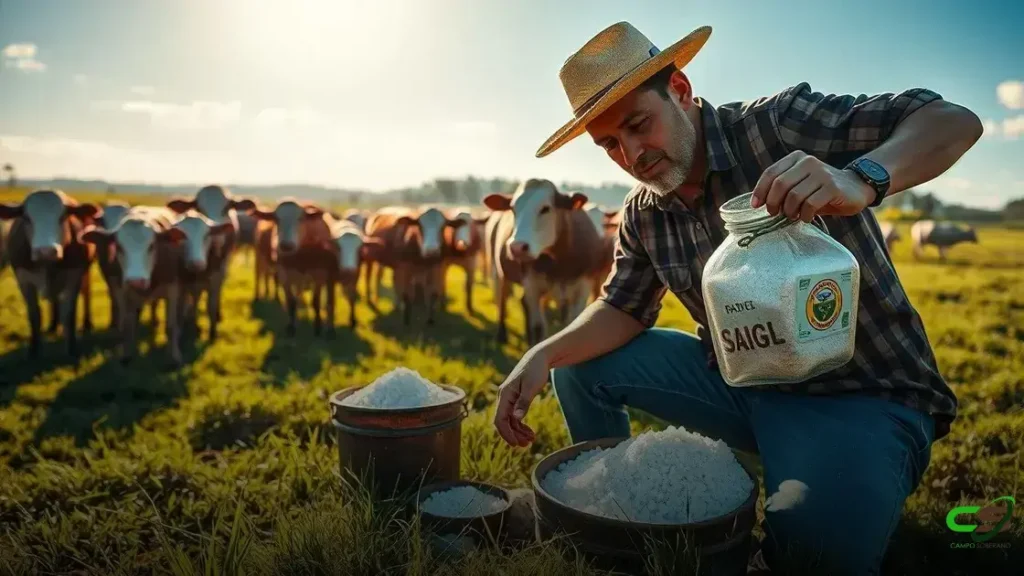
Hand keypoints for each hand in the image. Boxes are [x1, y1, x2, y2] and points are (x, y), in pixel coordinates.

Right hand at [493, 347, 550, 446]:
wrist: (539, 358)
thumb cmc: (536, 370)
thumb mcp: (532, 386)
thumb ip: (524, 402)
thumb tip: (516, 418)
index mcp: (505, 394)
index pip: (500, 419)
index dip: (506, 433)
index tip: (516, 444)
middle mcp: (504, 397)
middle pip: (503, 422)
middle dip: (513, 435)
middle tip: (527, 445)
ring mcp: (509, 399)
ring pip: (510, 421)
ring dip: (518, 432)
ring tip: (531, 440)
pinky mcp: (516, 399)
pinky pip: (515, 416)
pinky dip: (521, 425)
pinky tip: (530, 432)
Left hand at [750, 151, 877, 221]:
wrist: (856, 188)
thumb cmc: (821, 190)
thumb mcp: (800, 185)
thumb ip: (782, 188)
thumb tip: (758, 202)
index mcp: (796, 158)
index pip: (770, 173)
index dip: (760, 191)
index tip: (756, 205)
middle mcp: (808, 162)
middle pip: (780, 185)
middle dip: (773, 203)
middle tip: (775, 214)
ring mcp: (821, 173)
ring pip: (794, 196)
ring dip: (790, 211)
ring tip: (793, 216)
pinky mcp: (832, 186)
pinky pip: (810, 204)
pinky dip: (805, 215)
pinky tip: (807, 217)